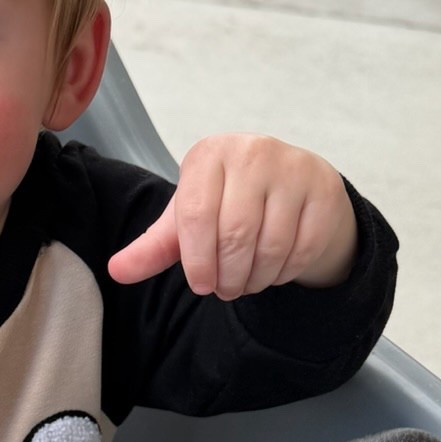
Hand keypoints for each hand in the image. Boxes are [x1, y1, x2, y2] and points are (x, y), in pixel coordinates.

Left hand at [107, 134, 357, 299]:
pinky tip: (273, 270)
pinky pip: (301, 249)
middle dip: (228, 276)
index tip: (200, 284)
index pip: (196, 215)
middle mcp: (253, 152)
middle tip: (225, 289)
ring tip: (246, 281)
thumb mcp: (188, 220)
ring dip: (255, 278)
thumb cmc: (232, 202)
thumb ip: (153, 246)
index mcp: (210, 154)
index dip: (196, 260)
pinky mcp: (323, 191)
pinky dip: (284, 272)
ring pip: (271, 246)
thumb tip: (117, 272)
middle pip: (235, 234)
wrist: (293, 186)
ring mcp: (293, 168)